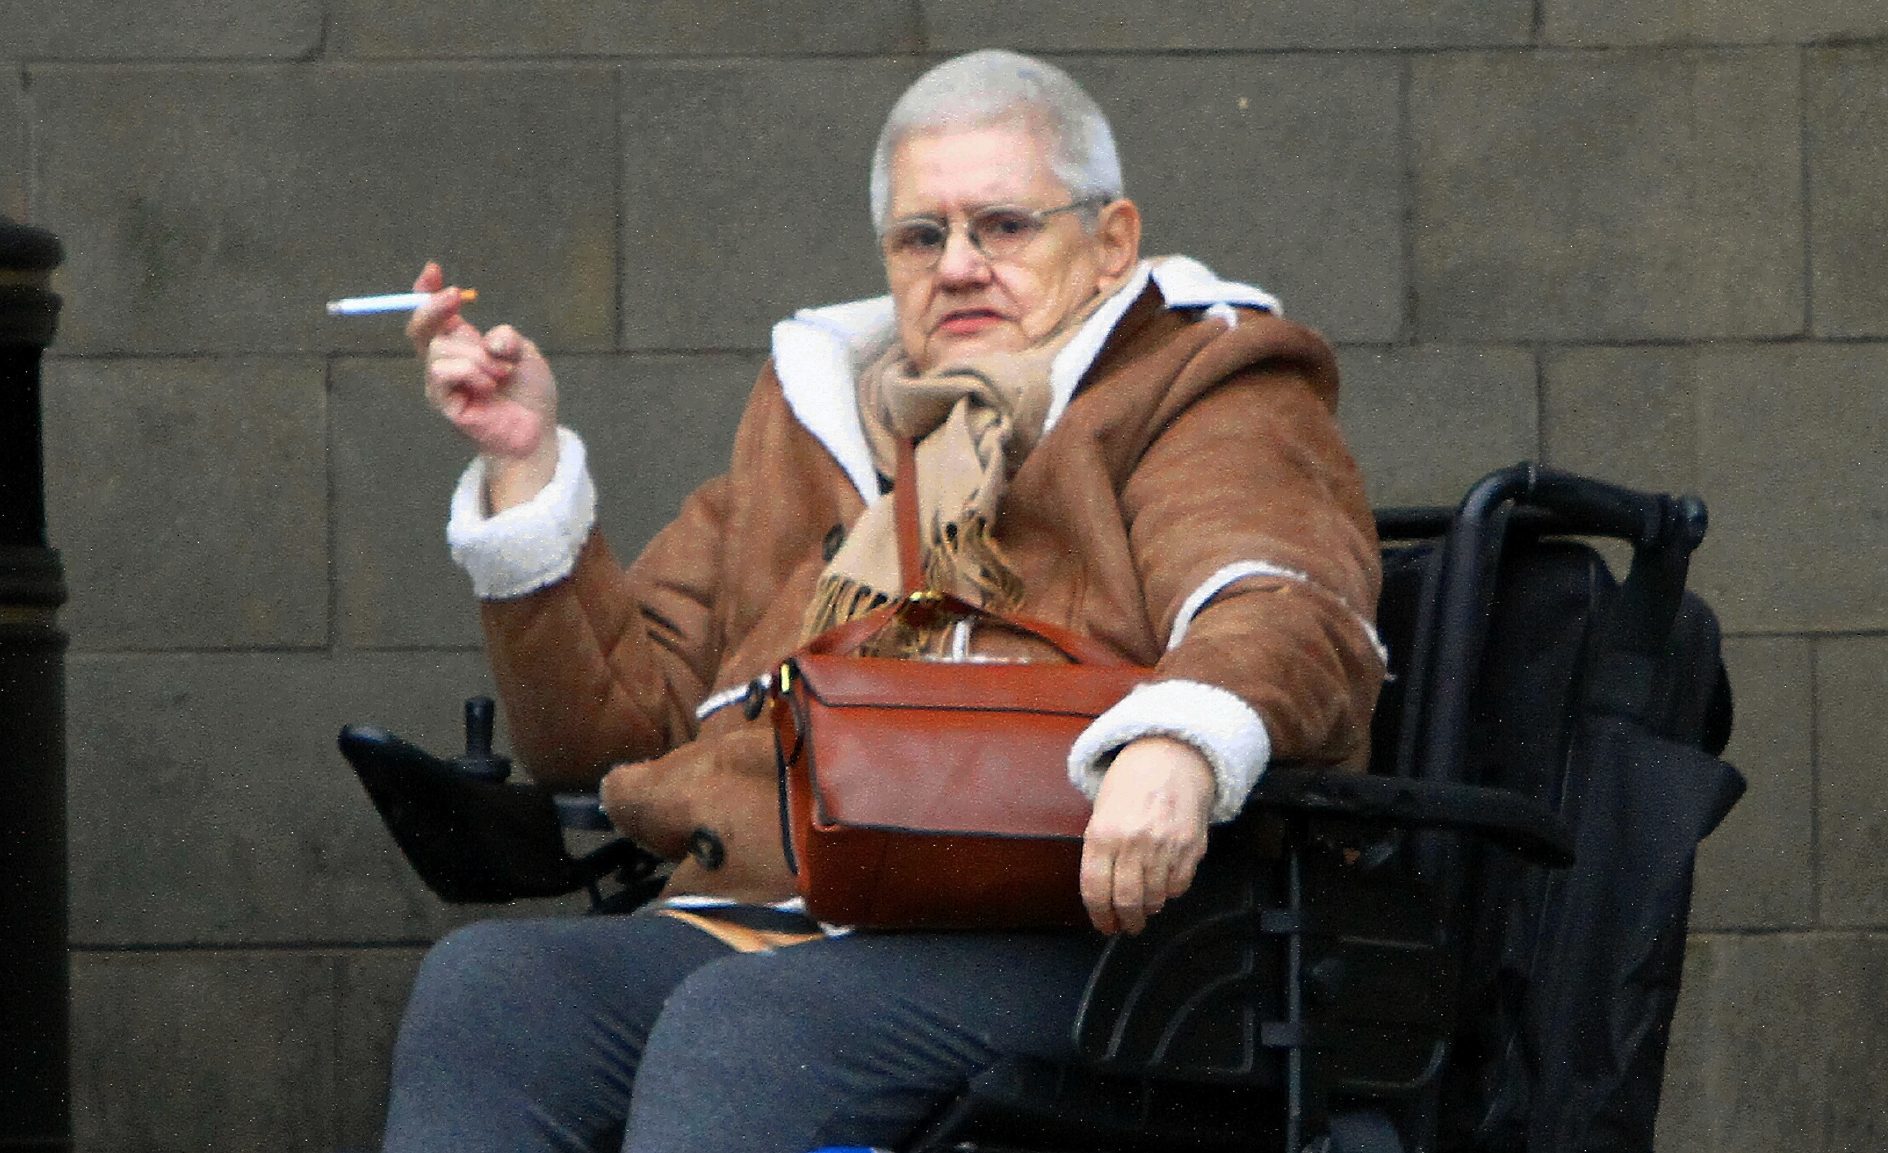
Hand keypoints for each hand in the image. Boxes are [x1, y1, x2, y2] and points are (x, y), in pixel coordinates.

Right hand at [406, 261, 558, 510]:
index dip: (428, 291)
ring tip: (501, 373)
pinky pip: (442, 372)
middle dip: (434, 305)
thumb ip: (507, 338)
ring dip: (476, 356)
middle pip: (420, 326)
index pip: (435, 314)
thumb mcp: (526, 354)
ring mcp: (442, 383)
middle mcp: (448, 361)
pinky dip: (471, 372)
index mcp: (464, 344)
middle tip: (456, 296)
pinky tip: (490, 386)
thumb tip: (490, 339)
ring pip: (440, 349)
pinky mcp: (442, 402)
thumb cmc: (530, 393)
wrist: (537, 430)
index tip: (433, 270)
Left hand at [1079, 736, 1214, 934]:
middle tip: (1127, 925)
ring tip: (1146, 908)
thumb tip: (1103, 894)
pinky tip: (1164, 886)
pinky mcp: (1191, 847)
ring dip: (1149, 909)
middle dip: (1127, 921)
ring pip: (1155, 898)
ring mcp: (1165, 846)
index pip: (1096, 891)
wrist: (1171, 756)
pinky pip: (1179, 886)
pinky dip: (1170, 892)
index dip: (1100, 916)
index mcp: (1103, 834)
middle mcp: (1133, 843)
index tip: (1105, 925)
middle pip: (1127, 901)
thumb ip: (1100, 852)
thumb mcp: (1101, 812)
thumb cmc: (1131, 783)